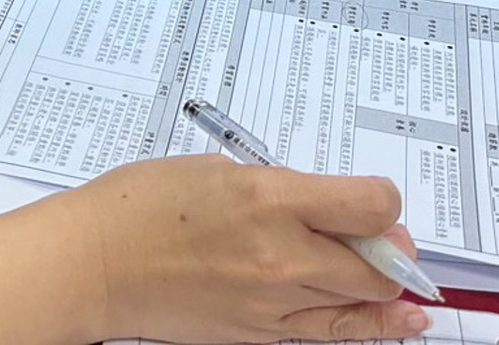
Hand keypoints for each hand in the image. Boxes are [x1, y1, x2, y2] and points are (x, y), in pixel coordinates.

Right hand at [71, 155, 429, 342]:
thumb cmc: (142, 206)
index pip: (370, 205)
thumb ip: (280, 189)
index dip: (384, 202)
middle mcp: (281, 255)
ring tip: (400, 279)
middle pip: (376, 261)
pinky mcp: (261, 334)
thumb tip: (325, 206)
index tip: (376, 201)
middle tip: (384, 237)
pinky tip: (401, 321)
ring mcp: (273, 302)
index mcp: (269, 198)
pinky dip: (370, 325)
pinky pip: (331, 331)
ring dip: (383, 286)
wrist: (97, 264)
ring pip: (362, 301)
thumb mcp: (219, 170)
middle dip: (389, 246)